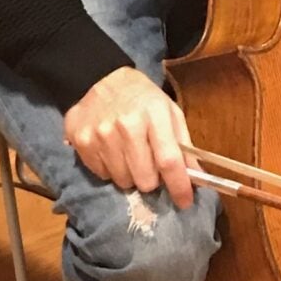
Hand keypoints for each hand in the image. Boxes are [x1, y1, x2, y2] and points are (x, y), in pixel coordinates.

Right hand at [65, 66, 196, 208]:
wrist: (101, 78)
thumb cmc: (142, 98)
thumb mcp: (169, 112)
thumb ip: (184, 145)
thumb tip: (198, 178)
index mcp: (154, 115)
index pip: (169, 160)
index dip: (179, 186)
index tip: (185, 202)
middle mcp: (126, 125)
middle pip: (144, 179)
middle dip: (152, 180)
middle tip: (149, 166)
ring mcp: (100, 134)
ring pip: (122, 181)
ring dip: (130, 175)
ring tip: (129, 156)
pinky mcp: (81, 142)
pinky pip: (102, 175)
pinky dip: (110, 169)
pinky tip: (112, 151)